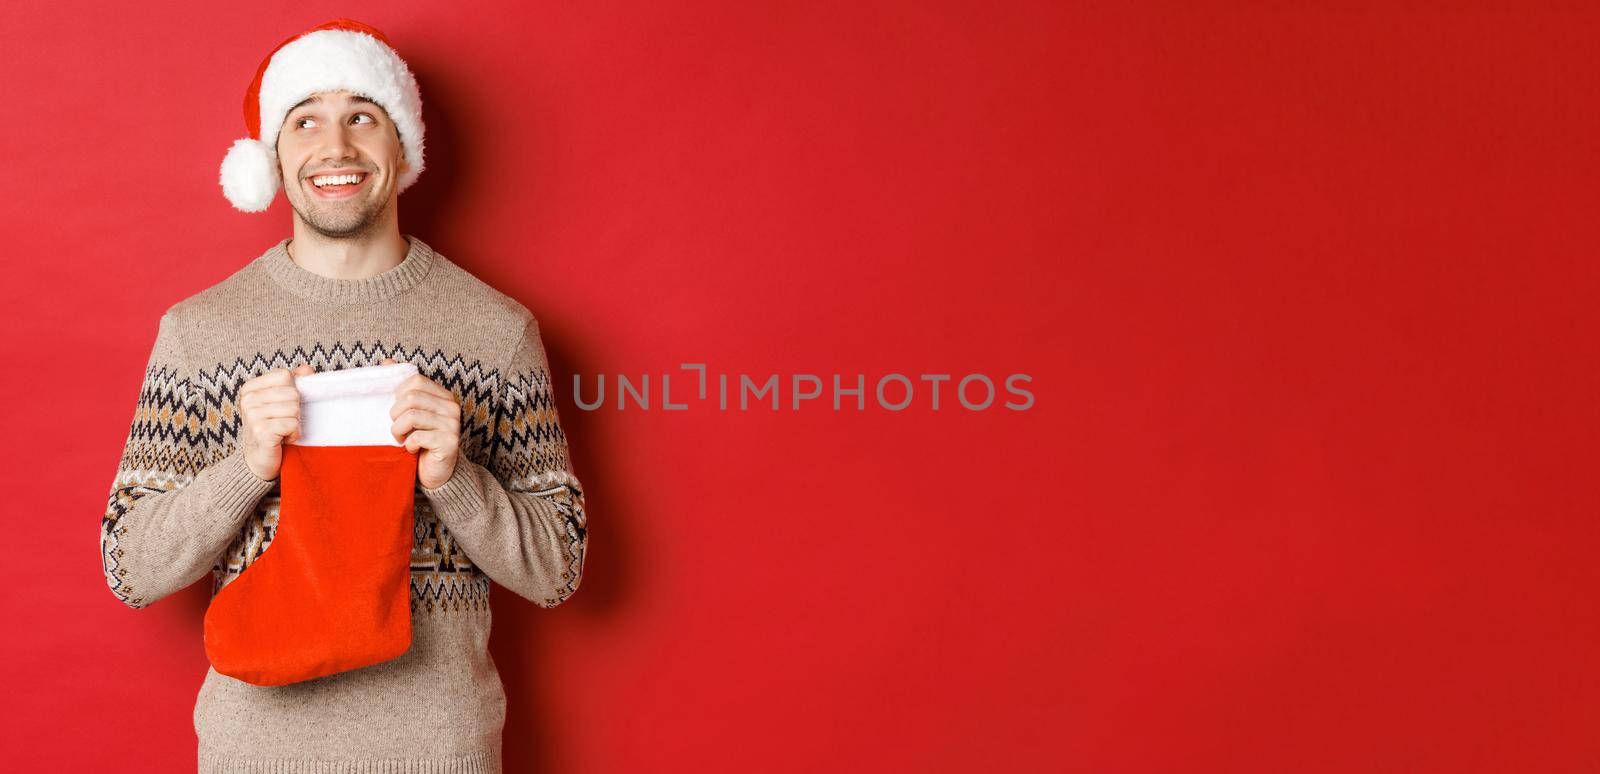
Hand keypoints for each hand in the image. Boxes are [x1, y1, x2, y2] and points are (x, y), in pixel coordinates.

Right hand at [238, 363, 316, 481]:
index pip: (285, 375)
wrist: (259, 460)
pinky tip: (282, 440)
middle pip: (293, 393)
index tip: (283, 406)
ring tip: (282, 431)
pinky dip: (293, 434)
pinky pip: (292, 424)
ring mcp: (252, 415)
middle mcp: (248, 399)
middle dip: (296, 411)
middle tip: (283, 422)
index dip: (293, 391)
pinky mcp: (261, 431)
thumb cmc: (273, 429)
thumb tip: (307, 369)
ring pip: (294, 408)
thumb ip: (293, 383)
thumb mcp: (281, 402)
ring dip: (295, 424)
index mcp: (251, 388)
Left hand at [379, 357, 461, 488]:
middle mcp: (451, 407)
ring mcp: (452, 424)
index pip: (415, 381)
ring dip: (398, 431)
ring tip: (401, 439)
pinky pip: (418, 437)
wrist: (434, 471)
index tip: (396, 411)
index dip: (398, 395)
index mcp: (443, 396)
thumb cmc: (420, 440)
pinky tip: (412, 449)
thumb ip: (400, 387)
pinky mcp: (449, 442)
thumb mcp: (409, 412)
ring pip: (412, 416)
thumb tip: (387, 361)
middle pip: (411, 397)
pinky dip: (409, 445)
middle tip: (396, 429)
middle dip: (395, 415)